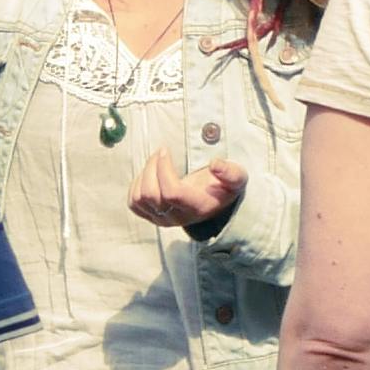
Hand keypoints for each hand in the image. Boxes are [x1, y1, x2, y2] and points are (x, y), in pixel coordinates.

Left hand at [130, 150, 245, 232]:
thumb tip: (215, 164)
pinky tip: (150, 175)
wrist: (214, 202)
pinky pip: (133, 203)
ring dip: (144, 174)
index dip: (163, 169)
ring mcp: (162, 219)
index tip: (165, 150)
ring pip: (139, 197)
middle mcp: (177, 217)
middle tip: (161, 152)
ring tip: (156, 162)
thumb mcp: (236, 178)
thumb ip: (230, 173)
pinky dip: (136, 185)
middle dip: (151, 167)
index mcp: (196, 207)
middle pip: (151, 194)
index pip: (172, 192)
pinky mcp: (151, 217)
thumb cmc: (223, 186)